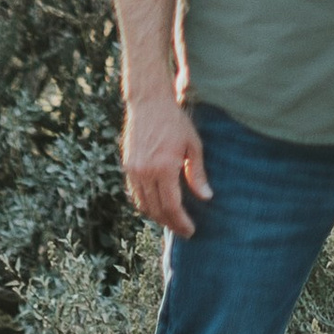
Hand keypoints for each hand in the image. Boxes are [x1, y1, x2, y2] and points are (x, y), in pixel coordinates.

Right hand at [124, 94, 212, 238]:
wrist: (149, 102)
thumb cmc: (175, 121)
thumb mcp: (193, 145)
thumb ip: (197, 173)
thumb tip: (206, 197)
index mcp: (164, 168)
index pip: (171, 206)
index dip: (181, 222)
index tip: (190, 231)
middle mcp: (145, 173)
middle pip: (156, 210)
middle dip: (170, 223)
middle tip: (183, 230)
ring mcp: (133, 170)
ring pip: (143, 205)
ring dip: (157, 216)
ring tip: (171, 220)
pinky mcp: (127, 167)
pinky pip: (135, 194)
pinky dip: (145, 204)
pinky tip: (157, 205)